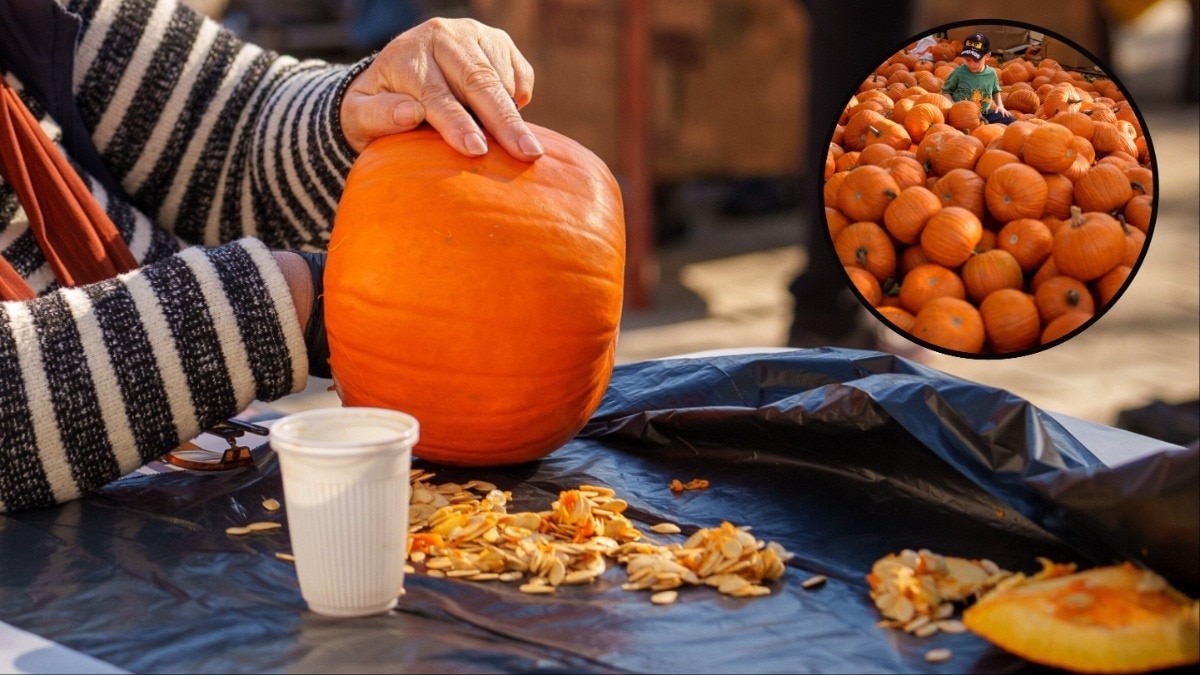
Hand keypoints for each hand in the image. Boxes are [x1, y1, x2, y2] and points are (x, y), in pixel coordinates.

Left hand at [339, 18, 541, 160]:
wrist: (401, 75)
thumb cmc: (379, 106)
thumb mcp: (360, 115)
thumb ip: (377, 115)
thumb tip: (408, 113)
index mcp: (407, 54)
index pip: (436, 93)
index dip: (456, 122)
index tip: (476, 149)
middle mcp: (443, 36)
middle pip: (479, 82)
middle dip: (504, 121)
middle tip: (528, 153)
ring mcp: (474, 34)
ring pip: (503, 80)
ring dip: (511, 115)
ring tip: (514, 146)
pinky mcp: (499, 41)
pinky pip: (520, 76)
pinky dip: (517, 100)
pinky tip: (499, 114)